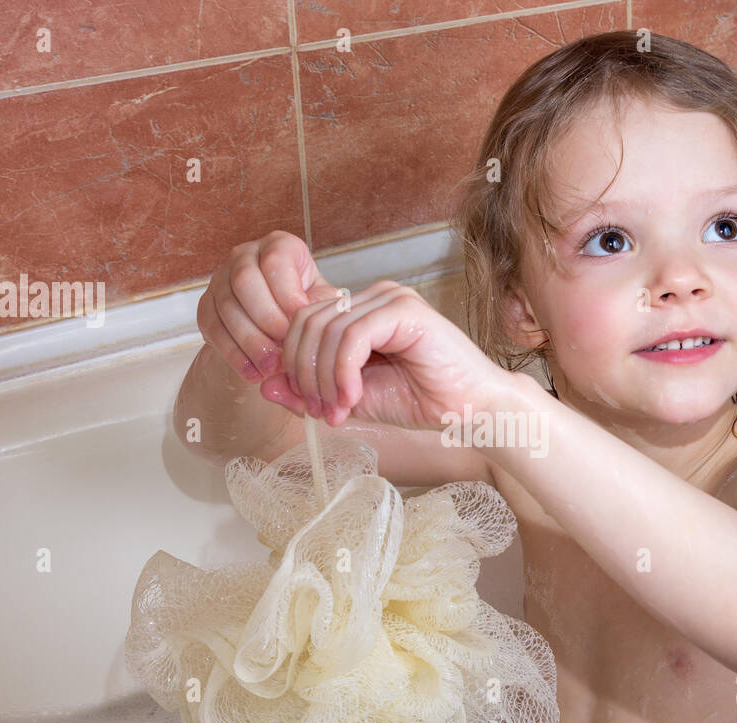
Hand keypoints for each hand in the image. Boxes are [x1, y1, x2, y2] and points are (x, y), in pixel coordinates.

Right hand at [196, 230, 339, 382]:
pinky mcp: (206, 305)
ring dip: (250, 341)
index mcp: (279, 246)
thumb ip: (320, 313)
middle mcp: (245, 255)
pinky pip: (213, 328)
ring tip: (271, 368)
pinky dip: (233, 354)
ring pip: (227, 306)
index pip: (276, 262)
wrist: (279, 324)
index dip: (287, 293)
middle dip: (266, 319)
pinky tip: (253, 373)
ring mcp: (220, 279)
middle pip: (244, 281)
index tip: (301, 321)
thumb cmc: (306, 307)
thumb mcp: (321, 305)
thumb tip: (313, 332)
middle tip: (285, 349)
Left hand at [262, 281, 513, 430]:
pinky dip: (343, 371)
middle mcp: (373, 297)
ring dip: (323, 377)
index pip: (302, 323)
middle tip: (321, 411)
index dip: (295, 366)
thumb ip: (309, 391)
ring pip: (326, 330)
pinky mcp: (405, 310)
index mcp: (359, 311)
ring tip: (339, 410)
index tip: (311, 408)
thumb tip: (264, 385)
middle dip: (304, 373)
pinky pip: (352, 335)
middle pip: (306, 323)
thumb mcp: (351, 399)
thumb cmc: (422, 402)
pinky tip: (352, 396)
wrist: (472, 412)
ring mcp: (390, 299)